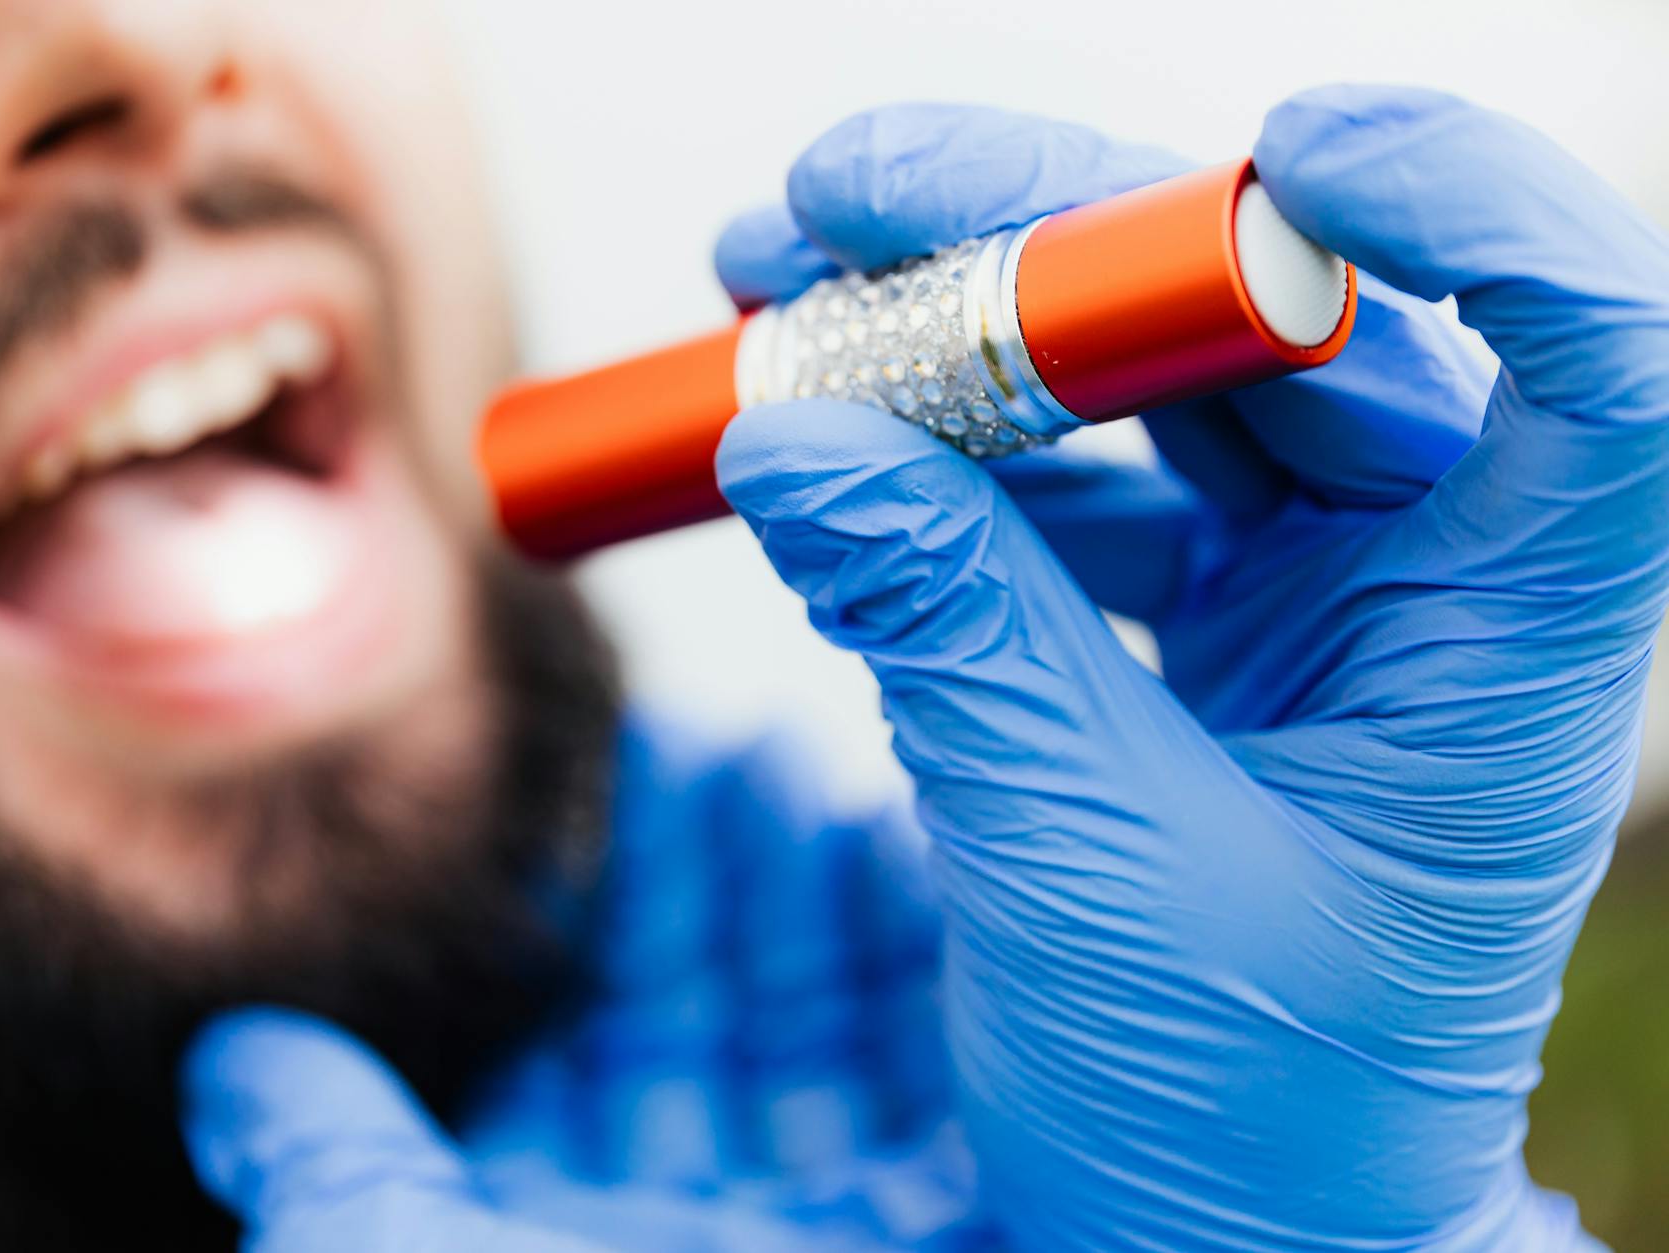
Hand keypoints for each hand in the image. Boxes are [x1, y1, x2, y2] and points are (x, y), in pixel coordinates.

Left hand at [180, 727, 982, 1252]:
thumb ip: (336, 1166)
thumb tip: (231, 1066)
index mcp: (587, 1233)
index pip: (611, 1030)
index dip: (634, 884)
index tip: (656, 754)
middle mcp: (715, 1232)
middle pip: (732, 1015)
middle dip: (743, 864)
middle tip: (756, 730)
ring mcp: (840, 1234)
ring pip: (840, 1038)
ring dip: (837, 896)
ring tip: (835, 765)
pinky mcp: (948, 1232)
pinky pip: (942, 1087)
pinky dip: (936, 974)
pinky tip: (929, 862)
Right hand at [715, 89, 1668, 1248]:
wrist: (1216, 1236)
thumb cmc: (1234, 1114)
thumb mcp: (1084, 861)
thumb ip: (950, 630)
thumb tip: (791, 432)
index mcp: (1503, 642)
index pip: (1593, 355)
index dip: (1477, 209)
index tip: (1298, 147)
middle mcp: (1422, 581)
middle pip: (1275, 320)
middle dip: (1049, 242)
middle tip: (836, 202)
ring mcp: (1304, 595)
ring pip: (1149, 385)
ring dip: (959, 336)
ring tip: (770, 295)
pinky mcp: (1195, 628)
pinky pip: (1067, 495)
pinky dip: (937, 475)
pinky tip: (817, 478)